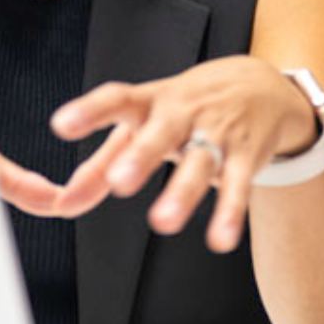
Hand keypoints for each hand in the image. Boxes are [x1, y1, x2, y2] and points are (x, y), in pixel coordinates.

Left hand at [45, 55, 316, 251]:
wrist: (263, 85)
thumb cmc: (189, 108)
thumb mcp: (145, 124)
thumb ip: (100, 165)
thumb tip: (63, 205)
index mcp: (152, 102)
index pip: (117, 100)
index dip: (90, 112)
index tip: (61, 126)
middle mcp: (183, 114)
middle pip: (161, 132)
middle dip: (141, 156)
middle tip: (119, 182)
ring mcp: (217, 133)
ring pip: (201, 162)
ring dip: (183, 192)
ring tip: (163, 222)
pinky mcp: (247, 156)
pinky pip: (240, 186)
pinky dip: (230, 212)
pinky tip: (220, 238)